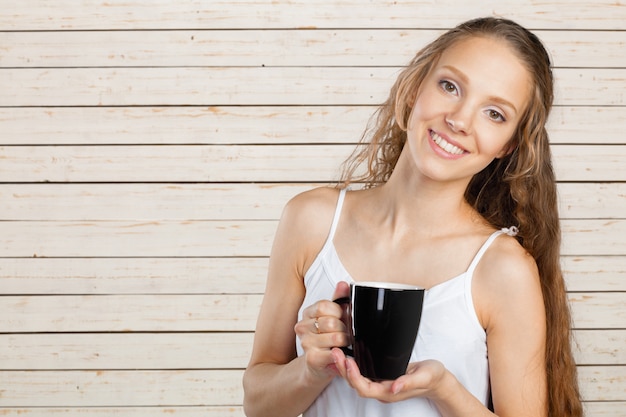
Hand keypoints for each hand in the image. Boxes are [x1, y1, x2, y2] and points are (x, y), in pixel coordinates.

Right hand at [294, 282, 350, 380]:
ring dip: (345, 342)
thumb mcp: (334, 317)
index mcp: (307, 313)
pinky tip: (343, 354)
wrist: (317, 367)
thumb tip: (344, 284)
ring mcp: (305, 343)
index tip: (342, 318)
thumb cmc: (328, 340)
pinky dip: (343, 354)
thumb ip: (339, 300)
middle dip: (344, 329)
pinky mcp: (312, 358)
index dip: (338, 312)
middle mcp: (302, 327)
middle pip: (331, 322)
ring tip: (344, 345)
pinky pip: (334, 353)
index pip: (324, 306)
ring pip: (336, 337)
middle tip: (346, 334)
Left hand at [331, 348, 447, 402]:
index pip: (365, 388)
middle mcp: (382, 389)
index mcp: (389, 392)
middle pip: (356, 384)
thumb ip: (409, 382)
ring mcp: (381, 383)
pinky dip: (352, 365)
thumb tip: (394, 387)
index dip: (354, 377)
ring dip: (345, 367)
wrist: (438, 380)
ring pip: (357, 379)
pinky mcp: (381, 376)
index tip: (348, 362)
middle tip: (335, 352)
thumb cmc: (432, 378)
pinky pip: (362, 373)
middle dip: (343, 370)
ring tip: (337, 352)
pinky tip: (346, 354)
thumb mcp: (424, 377)